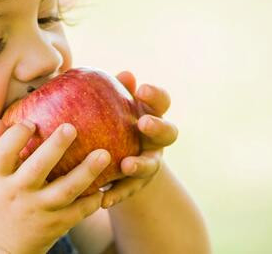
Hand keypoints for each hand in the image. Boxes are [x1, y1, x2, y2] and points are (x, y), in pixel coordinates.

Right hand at [0, 119, 111, 253]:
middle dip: (55, 146)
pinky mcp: (55, 225)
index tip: (31, 122)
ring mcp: (38, 211)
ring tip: (104, 154)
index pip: (3, 153)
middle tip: (71, 127)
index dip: (16, 135)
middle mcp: (17, 194)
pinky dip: (92, 200)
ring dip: (86, 172)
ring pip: (66, 190)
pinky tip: (105, 186)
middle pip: (38, 167)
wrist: (0, 250)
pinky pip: (78, 211)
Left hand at [100, 71, 178, 208]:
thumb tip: (125, 73)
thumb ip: (116, 91)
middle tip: (144, 123)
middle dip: (158, 127)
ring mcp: (150, 162)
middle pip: (168, 132)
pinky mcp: (138, 184)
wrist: (117, 158)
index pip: (162, 101)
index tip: (142, 89)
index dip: (156, 95)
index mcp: (152, 114)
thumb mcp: (113, 106)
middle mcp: (157, 139)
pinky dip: (118, 194)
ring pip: (152, 164)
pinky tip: (103, 199)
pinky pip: (129, 189)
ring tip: (126, 165)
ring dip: (140, 165)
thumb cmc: (112, 121)